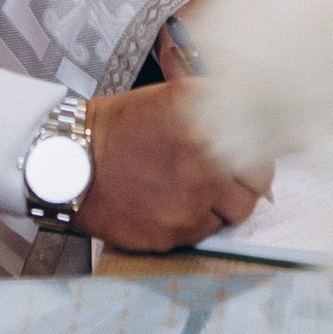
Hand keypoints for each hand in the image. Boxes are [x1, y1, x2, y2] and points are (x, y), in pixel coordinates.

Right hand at [76, 83, 268, 254]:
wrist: (67, 163)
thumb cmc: (117, 128)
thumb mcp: (170, 98)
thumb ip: (216, 110)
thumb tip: (258, 125)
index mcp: (207, 120)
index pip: (265, 150)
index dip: (256, 157)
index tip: (249, 160)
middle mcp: (205, 161)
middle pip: (255, 189)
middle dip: (240, 185)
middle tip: (219, 180)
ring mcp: (191, 201)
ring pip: (230, 216)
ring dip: (217, 207)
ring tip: (187, 192)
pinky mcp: (174, 233)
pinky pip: (201, 234)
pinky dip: (190, 224)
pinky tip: (166, 206)